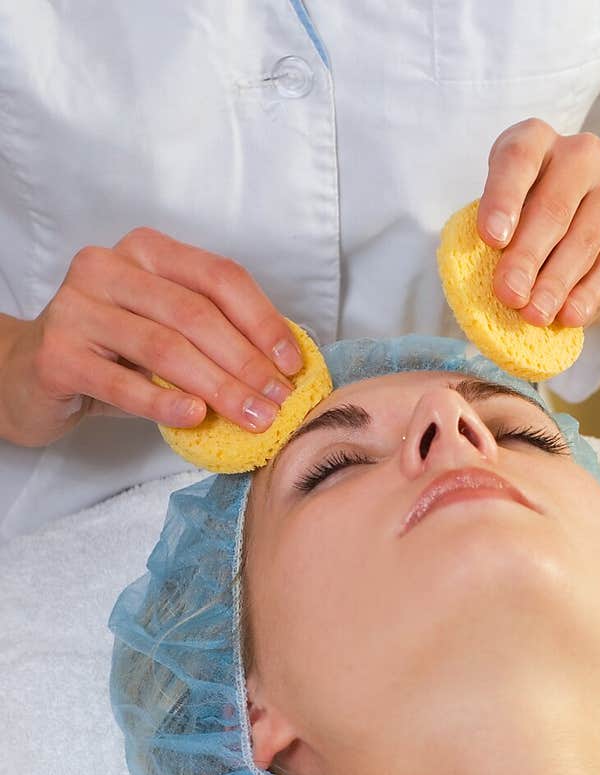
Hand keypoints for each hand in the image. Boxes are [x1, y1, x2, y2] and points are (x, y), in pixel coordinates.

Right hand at [0, 227, 302, 448]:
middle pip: (194, 314)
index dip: (262, 320)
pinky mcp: (57, 355)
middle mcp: (107, 267)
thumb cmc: (111, 356)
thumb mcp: (164, 332)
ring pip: (164, 348)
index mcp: (146, 251)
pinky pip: (121, 382)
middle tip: (277, 402)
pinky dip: (163, 402)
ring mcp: (77, 308)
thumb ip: (211, 334)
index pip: (217, 277)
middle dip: (245, 362)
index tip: (291, 364)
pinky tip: (195, 417)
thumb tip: (282, 366)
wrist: (27, 376)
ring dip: (217, 387)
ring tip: (252, 418)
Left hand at [477, 118, 599, 328]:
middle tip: (510, 295)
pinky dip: (589, 293)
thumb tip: (498, 286)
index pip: (519, 158)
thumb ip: (494, 242)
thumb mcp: (500, 220)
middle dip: (527, 256)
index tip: (491, 238)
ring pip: (584, 238)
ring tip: (535, 315)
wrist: (580, 234)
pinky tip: (571, 316)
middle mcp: (581, 154)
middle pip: (553, 206)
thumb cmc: (524, 224)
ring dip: (557, 282)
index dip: (503, 198)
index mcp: (535, 140)